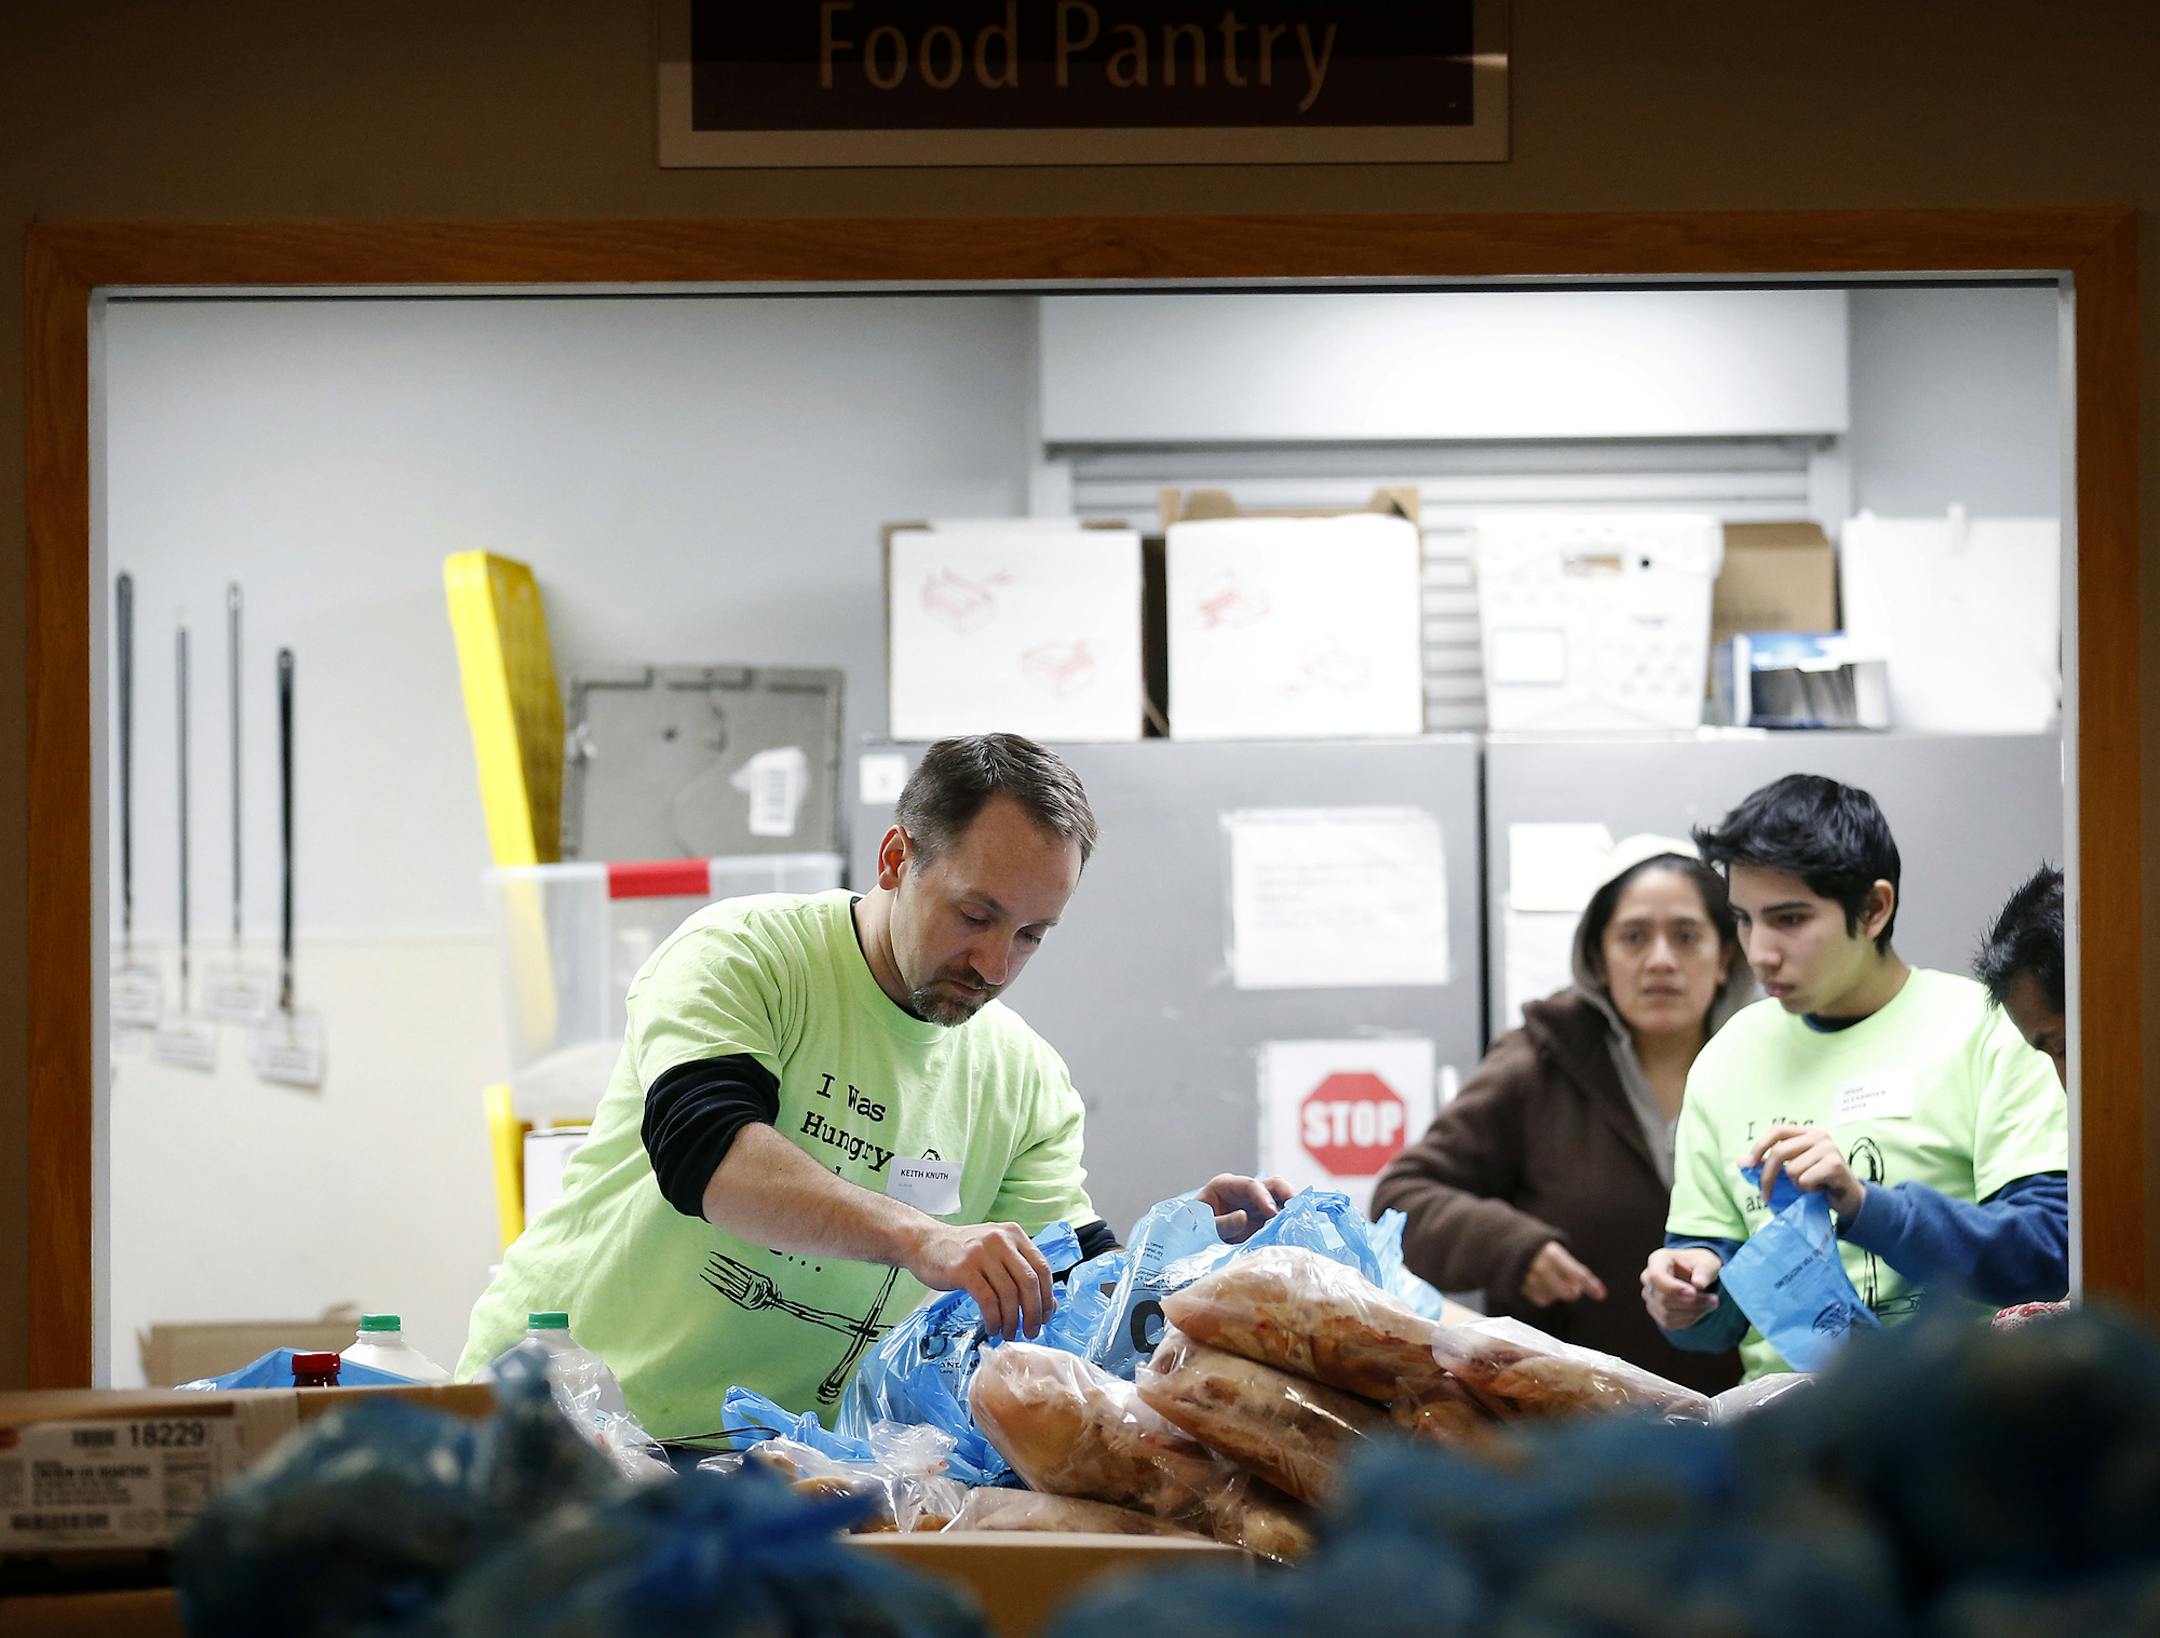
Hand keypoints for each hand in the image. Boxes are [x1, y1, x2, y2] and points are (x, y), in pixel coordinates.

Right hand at [900, 1219, 1055, 1341]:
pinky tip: (992, 1328)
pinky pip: (988, 1300)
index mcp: (1013, 1234)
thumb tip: (1048, 1302)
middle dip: (1034, 1312)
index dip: (1047, 1296)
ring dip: (1012, 1320)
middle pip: (1029, 1282)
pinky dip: (994, 1319)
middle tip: (1031, 1331)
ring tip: (1009, 1333)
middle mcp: (1000, 1240)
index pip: (1042, 1267)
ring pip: (1009, 1294)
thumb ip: (1019, 1271)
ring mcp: (981, 1253)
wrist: (924, 1242)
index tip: (1046, 1316)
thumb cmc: (962, 1252)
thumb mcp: (995, 1253)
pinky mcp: (964, 1269)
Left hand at [1197, 1173, 1293, 1242]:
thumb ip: (1221, 1224)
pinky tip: (1297, 1230)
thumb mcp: (1201, 1227)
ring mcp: (1256, 1205)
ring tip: (1301, 1219)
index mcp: (1225, 1186)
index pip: (1250, 1185)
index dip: (1263, 1197)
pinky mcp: (1263, 1220)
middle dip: (1287, 1193)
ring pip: (1281, 1198)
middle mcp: (1244, 1192)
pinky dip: (1289, 1221)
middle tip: (1297, 1208)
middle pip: (1272, 1185)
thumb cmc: (1192, 1231)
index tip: (1272, 1213)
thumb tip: (1243, 1216)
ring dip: (1292, 1207)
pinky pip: (1281, 1216)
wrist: (1193, 1246)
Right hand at [1520, 1240, 1607, 1307]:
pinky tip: (1542, 1285)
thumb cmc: (1542, 1251)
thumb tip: (1584, 1292)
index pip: (1577, 1273)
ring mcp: (1529, 1279)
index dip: (1590, 1284)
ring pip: (1554, 1297)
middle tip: (1573, 1288)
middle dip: (1573, 1291)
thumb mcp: (1557, 1253)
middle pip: (1568, 1291)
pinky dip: (1546, 1295)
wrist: (1510, 1244)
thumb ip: (1572, 1270)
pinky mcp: (1521, 1288)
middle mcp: (1540, 1267)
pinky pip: (1542, 1300)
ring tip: (1551, 1280)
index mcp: (1552, 1253)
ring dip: (1557, 1292)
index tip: (1601, 1294)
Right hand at [1641, 1247, 1723, 1329]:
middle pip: (1664, 1298)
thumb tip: (1698, 1284)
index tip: (1694, 1292)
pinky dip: (1688, 1320)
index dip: (1672, 1288)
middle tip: (1714, 1299)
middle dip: (1691, 1302)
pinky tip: (1700, 1310)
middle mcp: (1648, 1278)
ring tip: (1710, 1303)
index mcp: (1658, 1260)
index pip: (1656, 1276)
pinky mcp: (1655, 1311)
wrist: (1696, 1274)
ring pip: (1667, 1313)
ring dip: (1693, 1312)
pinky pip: (1669, 1323)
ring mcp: (1649, 1296)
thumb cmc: (1700, 1264)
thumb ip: (1704, 1271)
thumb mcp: (1707, 1262)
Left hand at [1744, 1125, 1865, 1216]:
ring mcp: (1828, 1148)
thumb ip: (1770, 1163)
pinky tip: (1820, 1188)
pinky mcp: (1835, 1164)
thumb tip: (1740, 1162)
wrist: (1849, 1197)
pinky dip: (1807, 1190)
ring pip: (1792, 1170)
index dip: (1759, 1145)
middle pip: (1779, 1152)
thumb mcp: (1794, 1168)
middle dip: (1767, 1176)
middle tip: (1765, 1195)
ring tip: (1811, 1185)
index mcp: (1807, 1132)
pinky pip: (1805, 1180)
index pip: (1777, 1130)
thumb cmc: (1819, 1181)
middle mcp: (1819, 1135)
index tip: (1748, 1164)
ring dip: (1796, 1185)